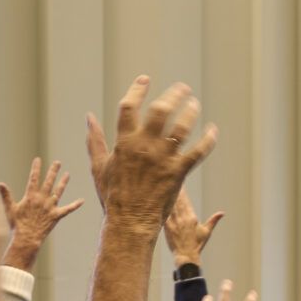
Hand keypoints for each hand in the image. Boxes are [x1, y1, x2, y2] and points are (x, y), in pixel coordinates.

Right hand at [0, 156, 84, 268]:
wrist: (27, 238)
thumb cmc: (17, 224)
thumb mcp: (10, 208)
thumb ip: (6, 195)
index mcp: (31, 196)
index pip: (33, 178)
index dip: (36, 168)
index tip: (38, 159)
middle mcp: (42, 199)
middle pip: (48, 182)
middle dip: (53, 171)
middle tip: (58, 162)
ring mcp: (50, 207)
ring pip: (58, 191)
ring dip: (63, 182)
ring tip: (68, 174)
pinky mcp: (57, 216)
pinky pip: (68, 209)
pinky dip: (75, 205)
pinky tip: (82, 201)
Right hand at [86, 76, 213, 225]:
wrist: (130, 221)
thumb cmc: (113, 195)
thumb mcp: (100, 166)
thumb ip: (95, 140)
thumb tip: (88, 118)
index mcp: (124, 142)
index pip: (129, 106)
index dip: (137, 89)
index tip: (145, 80)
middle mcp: (145, 146)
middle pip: (161, 110)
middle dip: (174, 95)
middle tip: (182, 88)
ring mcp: (163, 158)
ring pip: (183, 127)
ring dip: (191, 112)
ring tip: (195, 104)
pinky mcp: (178, 172)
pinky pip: (198, 151)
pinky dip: (208, 139)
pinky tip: (212, 130)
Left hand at [163, 189, 224, 265]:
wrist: (186, 256)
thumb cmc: (197, 245)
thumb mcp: (206, 232)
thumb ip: (213, 220)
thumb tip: (222, 213)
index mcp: (192, 217)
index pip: (186, 201)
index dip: (182, 192)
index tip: (180, 183)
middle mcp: (182, 218)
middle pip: (177, 201)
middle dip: (174, 191)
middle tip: (169, 181)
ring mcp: (174, 222)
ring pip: (169, 206)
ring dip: (167, 197)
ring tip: (163, 188)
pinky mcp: (167, 228)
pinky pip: (163, 215)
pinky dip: (161, 207)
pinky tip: (157, 201)